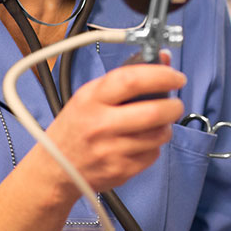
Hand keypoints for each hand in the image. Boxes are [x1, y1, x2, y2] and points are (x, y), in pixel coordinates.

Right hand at [38, 63, 186, 196]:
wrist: (55, 169)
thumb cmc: (77, 126)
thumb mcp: (90, 95)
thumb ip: (125, 77)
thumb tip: (163, 58)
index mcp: (91, 99)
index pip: (132, 80)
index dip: (161, 76)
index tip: (176, 77)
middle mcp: (100, 124)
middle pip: (153, 112)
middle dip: (174, 106)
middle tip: (175, 104)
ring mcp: (110, 150)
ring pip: (158, 135)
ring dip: (166, 127)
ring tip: (157, 123)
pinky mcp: (120, 171)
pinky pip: (153, 155)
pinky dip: (154, 146)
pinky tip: (142, 142)